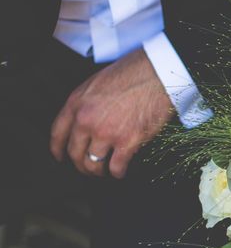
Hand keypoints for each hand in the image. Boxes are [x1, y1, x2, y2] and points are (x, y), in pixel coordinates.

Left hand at [50, 49, 174, 177]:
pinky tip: (120, 172)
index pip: (58, 133)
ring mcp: (107, 133)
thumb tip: (86, 123)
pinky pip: (116, 167)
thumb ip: (86, 104)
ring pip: (93, 164)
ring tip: (105, 172)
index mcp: (77, 103)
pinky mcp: (127, 142)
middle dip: (81, 165)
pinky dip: (117, 173)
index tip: (61, 157)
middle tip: (88, 168)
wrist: (156, 76)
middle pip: (75, 153)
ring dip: (98, 172)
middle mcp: (87, 120)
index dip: (58, 149)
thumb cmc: (131, 74)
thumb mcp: (96, 84)